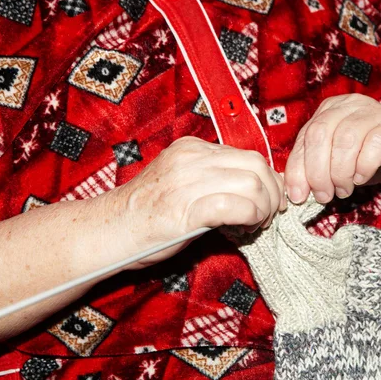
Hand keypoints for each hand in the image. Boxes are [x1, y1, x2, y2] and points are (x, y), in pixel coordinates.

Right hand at [113, 136, 285, 265]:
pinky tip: (244, 229)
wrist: (107, 231)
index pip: (249, 155)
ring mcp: (187, 182)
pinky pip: (234, 206)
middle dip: (273, 193)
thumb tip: (255, 187)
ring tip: (254, 225)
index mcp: (192, 148)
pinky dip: (250, 217)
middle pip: (257, 166)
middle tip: (268, 215)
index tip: (269, 200)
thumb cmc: (146, 212)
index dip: (268, 180)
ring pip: (252, 184)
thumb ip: (214, 178)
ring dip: (263, 208)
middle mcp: (191, 159)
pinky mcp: (185, 210)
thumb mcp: (181, 181)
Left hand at [284, 94, 380, 202]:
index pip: (305, 137)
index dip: (298, 169)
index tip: (297, 196)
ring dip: (340, 173)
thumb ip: (317, 168)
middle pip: (321, 135)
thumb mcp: (338, 161)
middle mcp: (349, 106)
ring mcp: (374, 113)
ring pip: (345, 140)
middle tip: (323, 195)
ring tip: (344, 189)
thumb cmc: (371, 155)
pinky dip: (363, 167)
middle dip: (317, 172)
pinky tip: (362, 178)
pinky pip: (373, 146)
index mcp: (329, 110)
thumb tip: (296, 192)